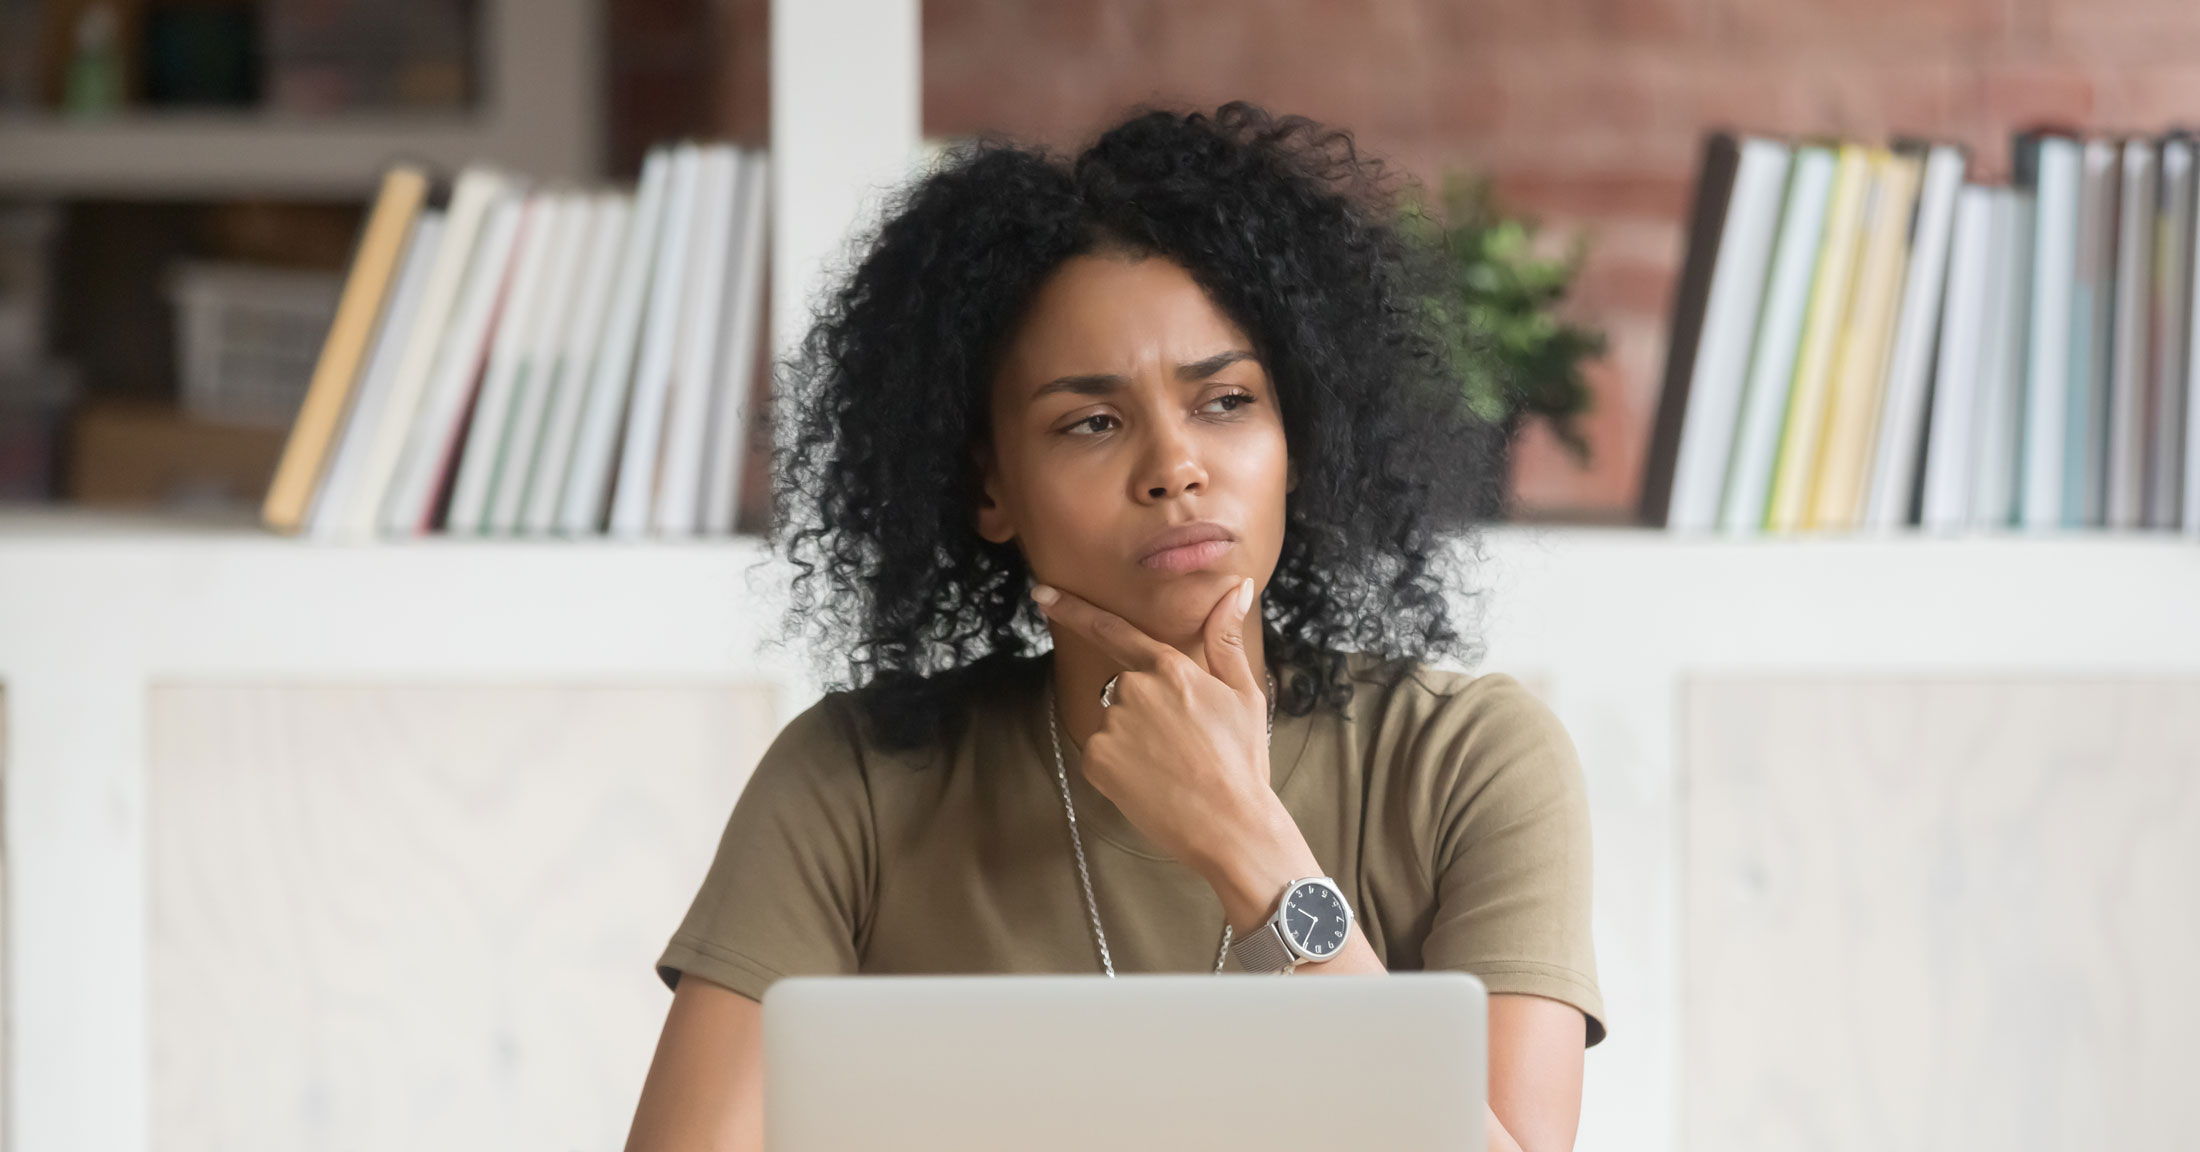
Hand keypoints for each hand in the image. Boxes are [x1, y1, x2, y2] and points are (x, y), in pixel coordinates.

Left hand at [1031, 577, 1274, 874]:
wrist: (1230, 826)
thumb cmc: (1242, 761)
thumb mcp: (1244, 694)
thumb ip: (1226, 638)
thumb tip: (1235, 589)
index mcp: (1170, 668)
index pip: (1113, 630)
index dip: (1073, 610)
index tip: (1042, 594)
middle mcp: (1134, 689)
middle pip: (1126, 688)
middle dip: (1146, 709)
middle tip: (1184, 744)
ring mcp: (1111, 725)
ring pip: (1114, 722)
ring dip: (1134, 739)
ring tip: (1173, 767)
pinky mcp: (1096, 760)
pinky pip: (1101, 752)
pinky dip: (1120, 766)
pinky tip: (1152, 782)